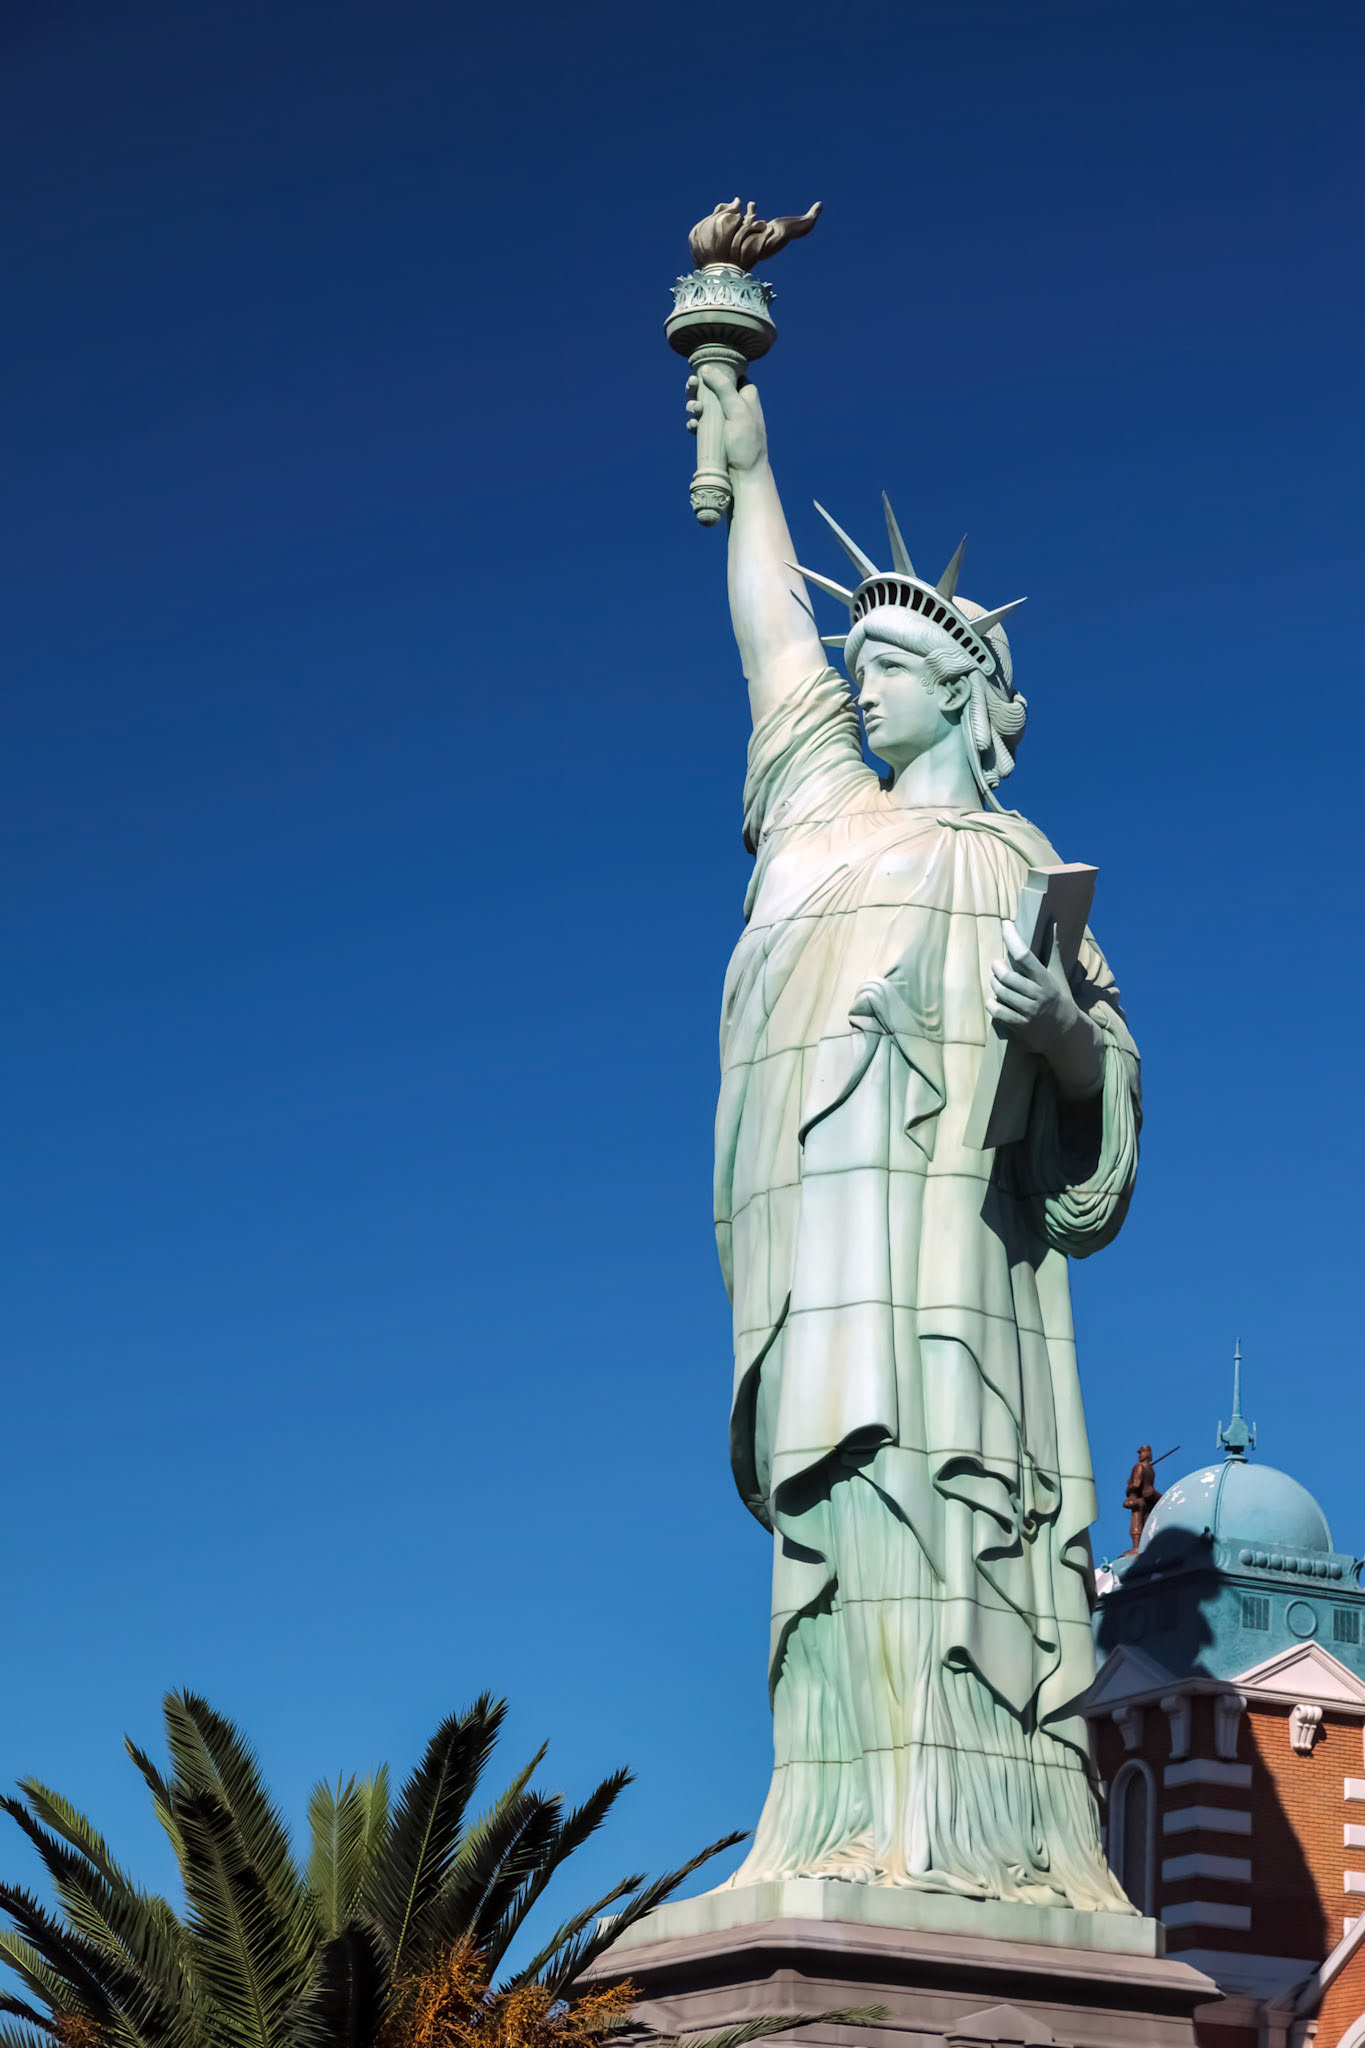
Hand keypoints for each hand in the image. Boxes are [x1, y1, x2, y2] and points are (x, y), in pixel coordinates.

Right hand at [685, 367, 767, 473]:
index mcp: (746, 394)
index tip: (700, 372)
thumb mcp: (737, 409)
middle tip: (690, 388)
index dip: (714, 372)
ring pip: (705, 405)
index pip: (729, 374)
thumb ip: (723, 387)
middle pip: (712, 388)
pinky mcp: (716, 434)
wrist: (745, 475)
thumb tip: (705, 369)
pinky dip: (694, 422)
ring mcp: (725, 420)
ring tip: (693, 411)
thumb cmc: (746, 442)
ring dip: (694, 405)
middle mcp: (735, 404)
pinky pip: (701, 423)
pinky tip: (692, 426)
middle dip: (699, 388)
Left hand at [987, 921, 1104, 1098]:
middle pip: (1007, 977)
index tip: (1005, 925)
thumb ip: (1053, 949)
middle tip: (997, 965)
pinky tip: (994, 1000)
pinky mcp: (1021, 1027)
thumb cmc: (1060, 997)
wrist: (1066, 1033)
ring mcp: (1029, 1012)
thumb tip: (1054, 923)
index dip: (1013, 939)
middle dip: (997, 968)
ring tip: (997, 981)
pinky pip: (998, 1012)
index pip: (1026, 956)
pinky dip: (992, 1004)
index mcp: (1047, 980)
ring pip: (1001, 993)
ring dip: (994, 985)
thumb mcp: (1058, 974)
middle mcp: (1038, 995)